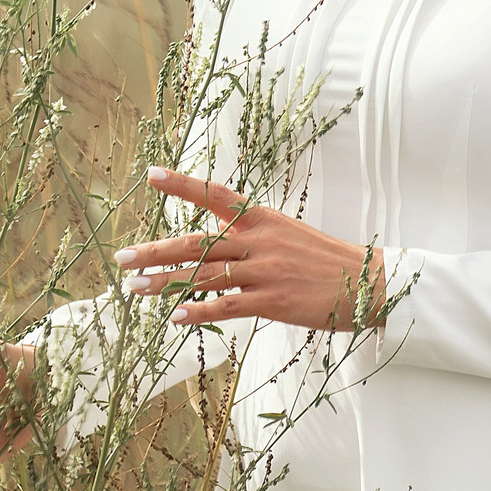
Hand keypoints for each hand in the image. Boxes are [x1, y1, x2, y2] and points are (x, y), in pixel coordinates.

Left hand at [121, 166, 389, 332]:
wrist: (369, 283)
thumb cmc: (328, 261)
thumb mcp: (290, 235)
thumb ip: (254, 237)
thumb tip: (218, 247)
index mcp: (263, 218)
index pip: (217, 195)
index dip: (183, 184)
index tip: (151, 174)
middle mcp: (260, 239)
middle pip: (197, 241)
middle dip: (155, 249)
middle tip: (121, 258)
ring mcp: (266, 270)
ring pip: (205, 274)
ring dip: (165, 282)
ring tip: (134, 288)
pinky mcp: (274, 300)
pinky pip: (228, 305)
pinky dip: (199, 310)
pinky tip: (176, 316)